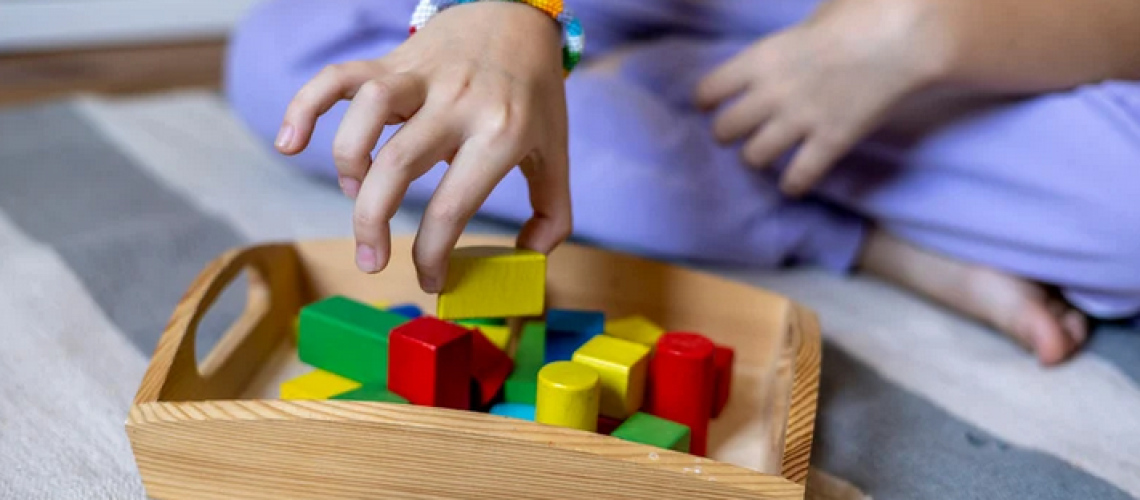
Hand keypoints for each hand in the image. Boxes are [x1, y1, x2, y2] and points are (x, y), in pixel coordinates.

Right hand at [276, 2, 571, 292]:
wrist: (517, 15)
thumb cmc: (534, 94)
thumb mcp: (557, 151)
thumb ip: (554, 212)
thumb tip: (529, 257)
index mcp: (500, 133)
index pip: (452, 206)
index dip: (432, 255)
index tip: (428, 279)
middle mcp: (457, 103)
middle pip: (397, 164)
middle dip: (371, 222)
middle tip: (372, 260)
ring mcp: (421, 77)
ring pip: (365, 114)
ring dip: (348, 165)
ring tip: (356, 194)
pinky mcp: (392, 60)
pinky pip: (338, 76)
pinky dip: (305, 106)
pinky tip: (289, 143)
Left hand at [696, 0, 941, 195]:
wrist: (903, 37)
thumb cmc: (860, 14)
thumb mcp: (810, 18)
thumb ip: (788, 44)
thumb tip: (785, 55)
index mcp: (762, 58)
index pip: (708, 90)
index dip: (706, 100)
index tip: (709, 104)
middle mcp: (772, 92)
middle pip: (724, 130)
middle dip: (727, 133)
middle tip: (739, 131)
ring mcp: (800, 120)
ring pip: (753, 158)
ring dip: (756, 158)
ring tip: (766, 155)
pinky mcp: (830, 142)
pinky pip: (798, 178)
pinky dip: (792, 184)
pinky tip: (793, 182)